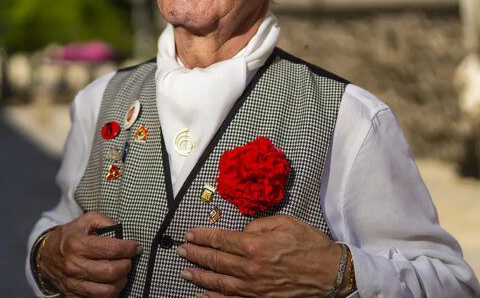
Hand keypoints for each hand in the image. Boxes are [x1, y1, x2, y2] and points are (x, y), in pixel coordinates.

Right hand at [39, 211, 140, 297]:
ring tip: (120, 272)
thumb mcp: (85, 221)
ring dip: (120, 281)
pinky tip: (110, 282)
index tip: (135, 247)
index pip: (111, 249)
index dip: (129, 248)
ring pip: (107, 291)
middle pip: (111, 272)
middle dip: (126, 265)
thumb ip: (104, 221)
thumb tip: (123, 233)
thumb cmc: (69, 236)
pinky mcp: (73, 296)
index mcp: (77, 245)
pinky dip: (109, 292)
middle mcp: (74, 266)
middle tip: (127, 259)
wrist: (45, 255)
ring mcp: (73, 284)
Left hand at [177, 214, 340, 297]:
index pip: (220, 239)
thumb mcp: (284, 223)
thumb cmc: (310, 245)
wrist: (333, 273)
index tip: (189, 234)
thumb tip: (240, 232)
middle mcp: (251, 268)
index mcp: (255, 245)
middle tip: (181, 250)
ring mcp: (255, 288)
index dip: (202, 236)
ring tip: (185, 272)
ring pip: (220, 283)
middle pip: (216, 261)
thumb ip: (257, 225)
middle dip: (195, 254)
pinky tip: (202, 296)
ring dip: (200, 277)